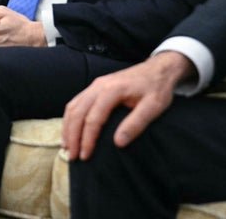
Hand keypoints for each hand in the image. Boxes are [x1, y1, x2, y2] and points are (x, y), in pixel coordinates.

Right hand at [61, 51, 193, 159]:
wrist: (158, 69)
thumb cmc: (157, 89)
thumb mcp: (153, 107)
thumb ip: (135, 124)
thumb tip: (118, 143)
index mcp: (112, 90)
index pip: (93, 118)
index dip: (87, 139)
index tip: (85, 156)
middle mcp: (99, 86)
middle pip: (77, 112)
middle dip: (72, 136)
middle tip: (72, 157)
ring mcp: (95, 85)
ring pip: (73, 106)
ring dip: (68, 127)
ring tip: (67, 147)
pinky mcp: (95, 87)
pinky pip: (76, 102)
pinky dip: (70, 118)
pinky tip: (70, 130)